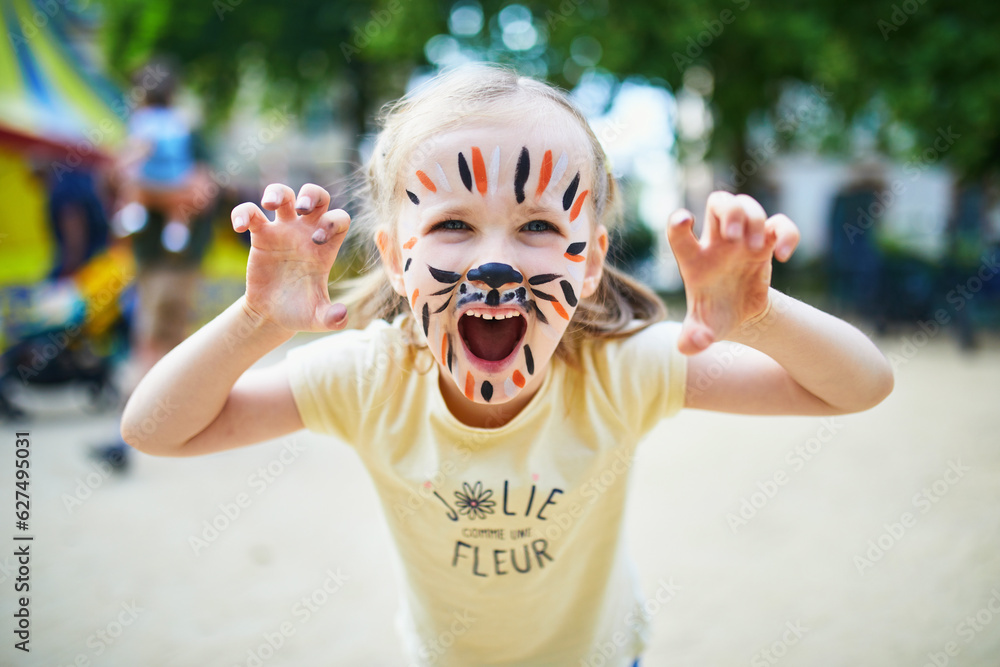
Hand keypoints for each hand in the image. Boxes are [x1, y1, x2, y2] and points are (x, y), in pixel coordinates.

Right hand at [231, 183, 350, 332]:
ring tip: (269, 204)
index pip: (339, 219)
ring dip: (278, 192)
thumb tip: (341, 316)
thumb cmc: (299, 312)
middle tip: (302, 208)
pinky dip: (243, 213)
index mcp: (325, 248)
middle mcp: (306, 234)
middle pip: (316, 196)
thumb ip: (332, 318)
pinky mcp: (260, 235)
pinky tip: (239, 228)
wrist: (272, 315)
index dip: (332, 222)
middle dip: (311, 194)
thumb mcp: (317, 318)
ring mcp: (283, 232)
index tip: (317, 240)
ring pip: (284, 195)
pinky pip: (250, 212)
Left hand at [666, 191, 799, 354]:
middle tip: (733, 235)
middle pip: (719, 201)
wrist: (740, 316)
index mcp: (694, 260)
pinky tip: (783, 257)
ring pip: (747, 205)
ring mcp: (742, 239)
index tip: (685, 219)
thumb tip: (693, 344)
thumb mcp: (703, 332)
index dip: (678, 223)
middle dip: (728, 211)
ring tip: (755, 249)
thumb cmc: (715, 318)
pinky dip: (787, 232)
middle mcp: (717, 243)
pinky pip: (780, 223)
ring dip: (754, 219)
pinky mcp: (767, 243)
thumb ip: (693, 339)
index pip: (679, 233)